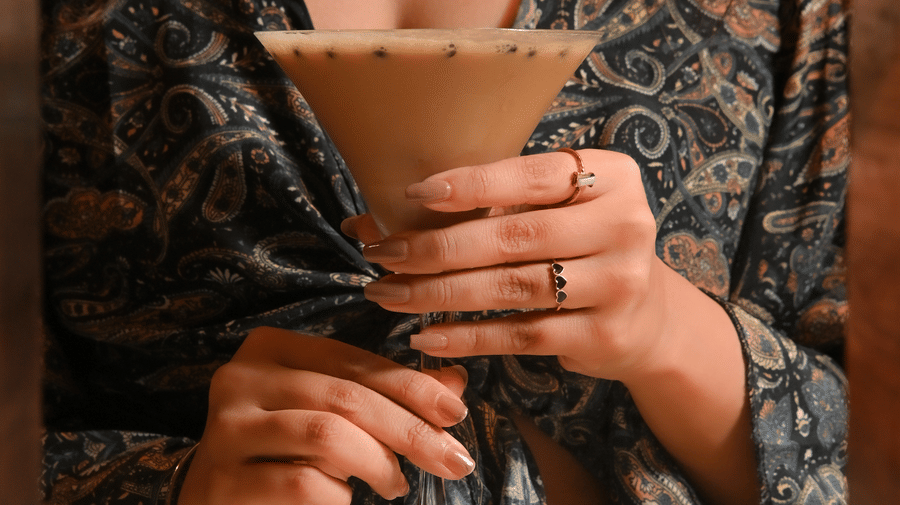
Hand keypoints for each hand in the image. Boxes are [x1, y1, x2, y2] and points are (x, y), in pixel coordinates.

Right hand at [178, 326, 472, 504]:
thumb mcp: (334, 413)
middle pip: (345, 397)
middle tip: (452, 460)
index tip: (455, 413)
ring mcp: (226, 429)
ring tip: (395, 484)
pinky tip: (344, 498)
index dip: (412, 386)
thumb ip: (386, 395)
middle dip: (409, 430)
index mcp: (270, 349)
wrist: (216, 500)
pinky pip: (304, 483)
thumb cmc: (283, 451)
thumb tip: (455, 379)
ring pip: (326, 435)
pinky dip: (338, 495)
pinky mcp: (223, 480)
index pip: (354, 362)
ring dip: (377, 463)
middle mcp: (240, 378)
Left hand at [344, 149, 672, 381]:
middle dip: (437, 247)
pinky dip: (467, 337)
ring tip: (389, 293)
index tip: (415, 194)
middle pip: (515, 237)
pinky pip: (521, 335)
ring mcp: (620, 284)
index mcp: (612, 177)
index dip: (472, 185)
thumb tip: (369, 219)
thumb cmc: (579, 246)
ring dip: (440, 293)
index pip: (533, 175)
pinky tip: (426, 335)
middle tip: (383, 255)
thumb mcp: (553, 211)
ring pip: (512, 287)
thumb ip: (484, 207)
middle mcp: (626, 225)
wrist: (645, 315)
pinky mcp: (605, 335)